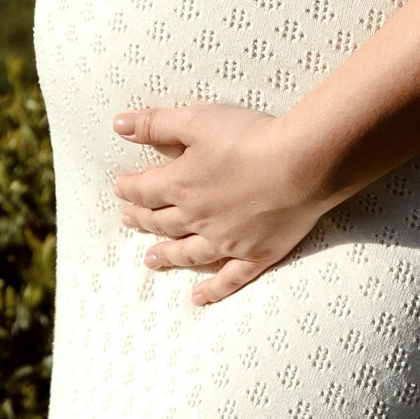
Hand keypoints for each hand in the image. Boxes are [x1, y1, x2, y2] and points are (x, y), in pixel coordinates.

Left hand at [111, 102, 340, 305]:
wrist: (300, 166)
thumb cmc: (248, 138)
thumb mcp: (195, 120)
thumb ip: (156, 124)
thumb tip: (119, 125)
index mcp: (181, 185)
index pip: (145, 190)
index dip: (130, 189)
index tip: (120, 190)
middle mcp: (198, 218)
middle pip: (163, 222)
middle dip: (144, 220)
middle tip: (129, 221)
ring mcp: (227, 241)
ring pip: (188, 253)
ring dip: (168, 256)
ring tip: (151, 261)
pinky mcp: (256, 255)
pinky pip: (229, 279)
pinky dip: (212, 290)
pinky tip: (198, 298)